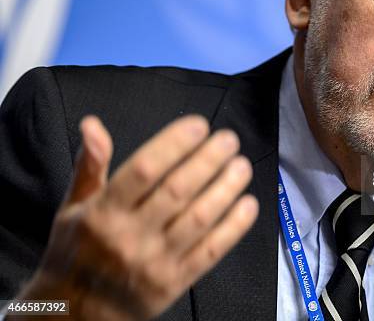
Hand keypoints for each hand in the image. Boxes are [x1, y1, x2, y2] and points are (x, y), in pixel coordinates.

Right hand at [15, 115, 257, 320]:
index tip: (199, 125)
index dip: (173, 144)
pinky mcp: (175, 284)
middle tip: (229, 140)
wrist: (74, 315)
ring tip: (242, 166)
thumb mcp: (73, 208)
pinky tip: (248, 204)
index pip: (143, 170)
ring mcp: (155, 263)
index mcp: (102, 213)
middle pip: (177, 191)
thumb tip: (92, 124)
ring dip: (226, 189)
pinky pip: (210, 251)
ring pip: (199, 219)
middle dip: (208, 161)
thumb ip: (89, 166)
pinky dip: (233, 227)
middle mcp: (129, 237)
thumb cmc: (75, 254)